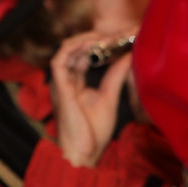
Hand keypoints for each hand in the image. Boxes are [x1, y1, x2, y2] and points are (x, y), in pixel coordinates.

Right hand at [49, 29, 134, 166]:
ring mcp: (61, 81)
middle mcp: (67, 79)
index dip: (101, 44)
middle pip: (78, 49)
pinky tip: (93, 42)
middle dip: (97, 38)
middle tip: (118, 33)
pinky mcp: (59, 85)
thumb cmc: (93, 132)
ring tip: (107, 34)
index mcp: (77, 83)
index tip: (122, 38)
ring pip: (67, 48)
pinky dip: (75, 46)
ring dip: (87, 38)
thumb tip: (128, 55)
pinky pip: (61, 58)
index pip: (86, 56)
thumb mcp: (109, 97)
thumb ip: (116, 75)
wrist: (82, 153)